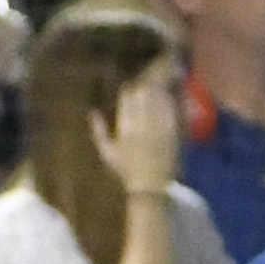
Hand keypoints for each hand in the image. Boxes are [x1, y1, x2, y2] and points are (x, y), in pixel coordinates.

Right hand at [92, 73, 182, 196]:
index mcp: (124, 128)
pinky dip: (169, 102)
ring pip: (158, 101)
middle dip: (145, 85)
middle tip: (147, 78)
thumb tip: (92, 112)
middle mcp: (141, 125)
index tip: (130, 85)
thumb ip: (98, 131)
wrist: (150, 186)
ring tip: (158, 82)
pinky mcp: (172, 132)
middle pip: (143, 97)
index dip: (128, 90)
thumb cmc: (126, 171)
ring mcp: (158, 128)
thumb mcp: (107, 153)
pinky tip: (169, 96)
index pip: (126, 101)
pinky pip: (171, 112)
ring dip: (158, 90)